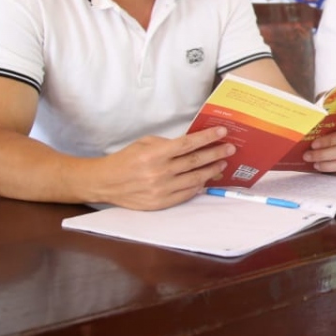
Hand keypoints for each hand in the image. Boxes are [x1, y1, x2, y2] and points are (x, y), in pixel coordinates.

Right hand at [96, 126, 233, 210]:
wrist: (105, 182)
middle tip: (230, 149)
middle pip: (196, 162)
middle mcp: (159, 173)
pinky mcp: (160, 203)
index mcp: (154, 154)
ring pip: (195, 179)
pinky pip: (186, 194)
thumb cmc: (125, 159)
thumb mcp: (144, 143)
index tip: (222, 132)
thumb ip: (167, 144)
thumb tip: (192, 143)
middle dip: (216, 153)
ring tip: (222, 163)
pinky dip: (198, 186)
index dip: (207, 138)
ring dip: (212, 171)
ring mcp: (161, 190)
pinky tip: (206, 179)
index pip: (188, 144)